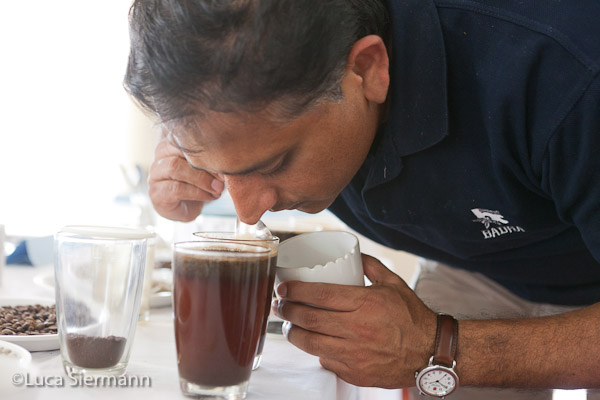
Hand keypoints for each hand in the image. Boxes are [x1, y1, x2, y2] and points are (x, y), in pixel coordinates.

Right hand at [148, 136, 224, 220]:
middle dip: (205, 165)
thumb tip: (229, 159)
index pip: (186, 138)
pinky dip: (197, 193)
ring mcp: (155, 175)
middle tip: (223, 177)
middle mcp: (160, 156)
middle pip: (179, 151)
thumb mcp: (207, 168)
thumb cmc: (197, 184)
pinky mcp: (157, 193)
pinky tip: (210, 196)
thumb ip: (212, 160)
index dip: (207, 149)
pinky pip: (176, 188)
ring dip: (202, 179)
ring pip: (175, 167)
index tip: (226, 161)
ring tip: (218, 188)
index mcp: (172, 145)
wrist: (185, 208)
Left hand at [272, 254, 436, 387]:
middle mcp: (358, 330)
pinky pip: (326, 361)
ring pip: (312, 344)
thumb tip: (353, 253)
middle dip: (288, 311)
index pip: (320, 295)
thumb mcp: (394, 284)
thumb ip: (371, 266)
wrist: (430, 352)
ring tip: (288, 325)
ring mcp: (356, 354)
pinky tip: (312, 343)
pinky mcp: (355, 372)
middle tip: (280, 305)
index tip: (284, 288)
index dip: (296, 291)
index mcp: (365, 304)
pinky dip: (315, 352)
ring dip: (294, 334)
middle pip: (311, 319)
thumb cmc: (412, 317)